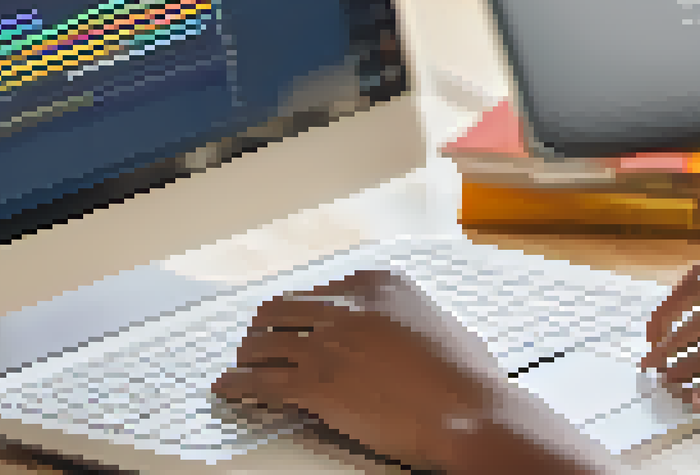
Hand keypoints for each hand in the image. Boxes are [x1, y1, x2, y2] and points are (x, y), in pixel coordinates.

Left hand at [212, 269, 501, 470]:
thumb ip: (411, 317)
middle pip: (282, 308)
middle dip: (267, 326)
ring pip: (265, 342)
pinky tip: (229, 389)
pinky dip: (239, 386)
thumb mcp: (442, 324)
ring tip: (240, 365)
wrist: (470, 413)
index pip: (320, 289)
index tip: (292, 320)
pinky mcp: (316, 383)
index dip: (301, 310)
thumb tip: (410, 329)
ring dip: (248, 355)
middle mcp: (349, 306)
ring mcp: (329, 343)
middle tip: (259, 342)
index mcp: (378, 285)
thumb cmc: (468, 378)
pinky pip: (261, 382)